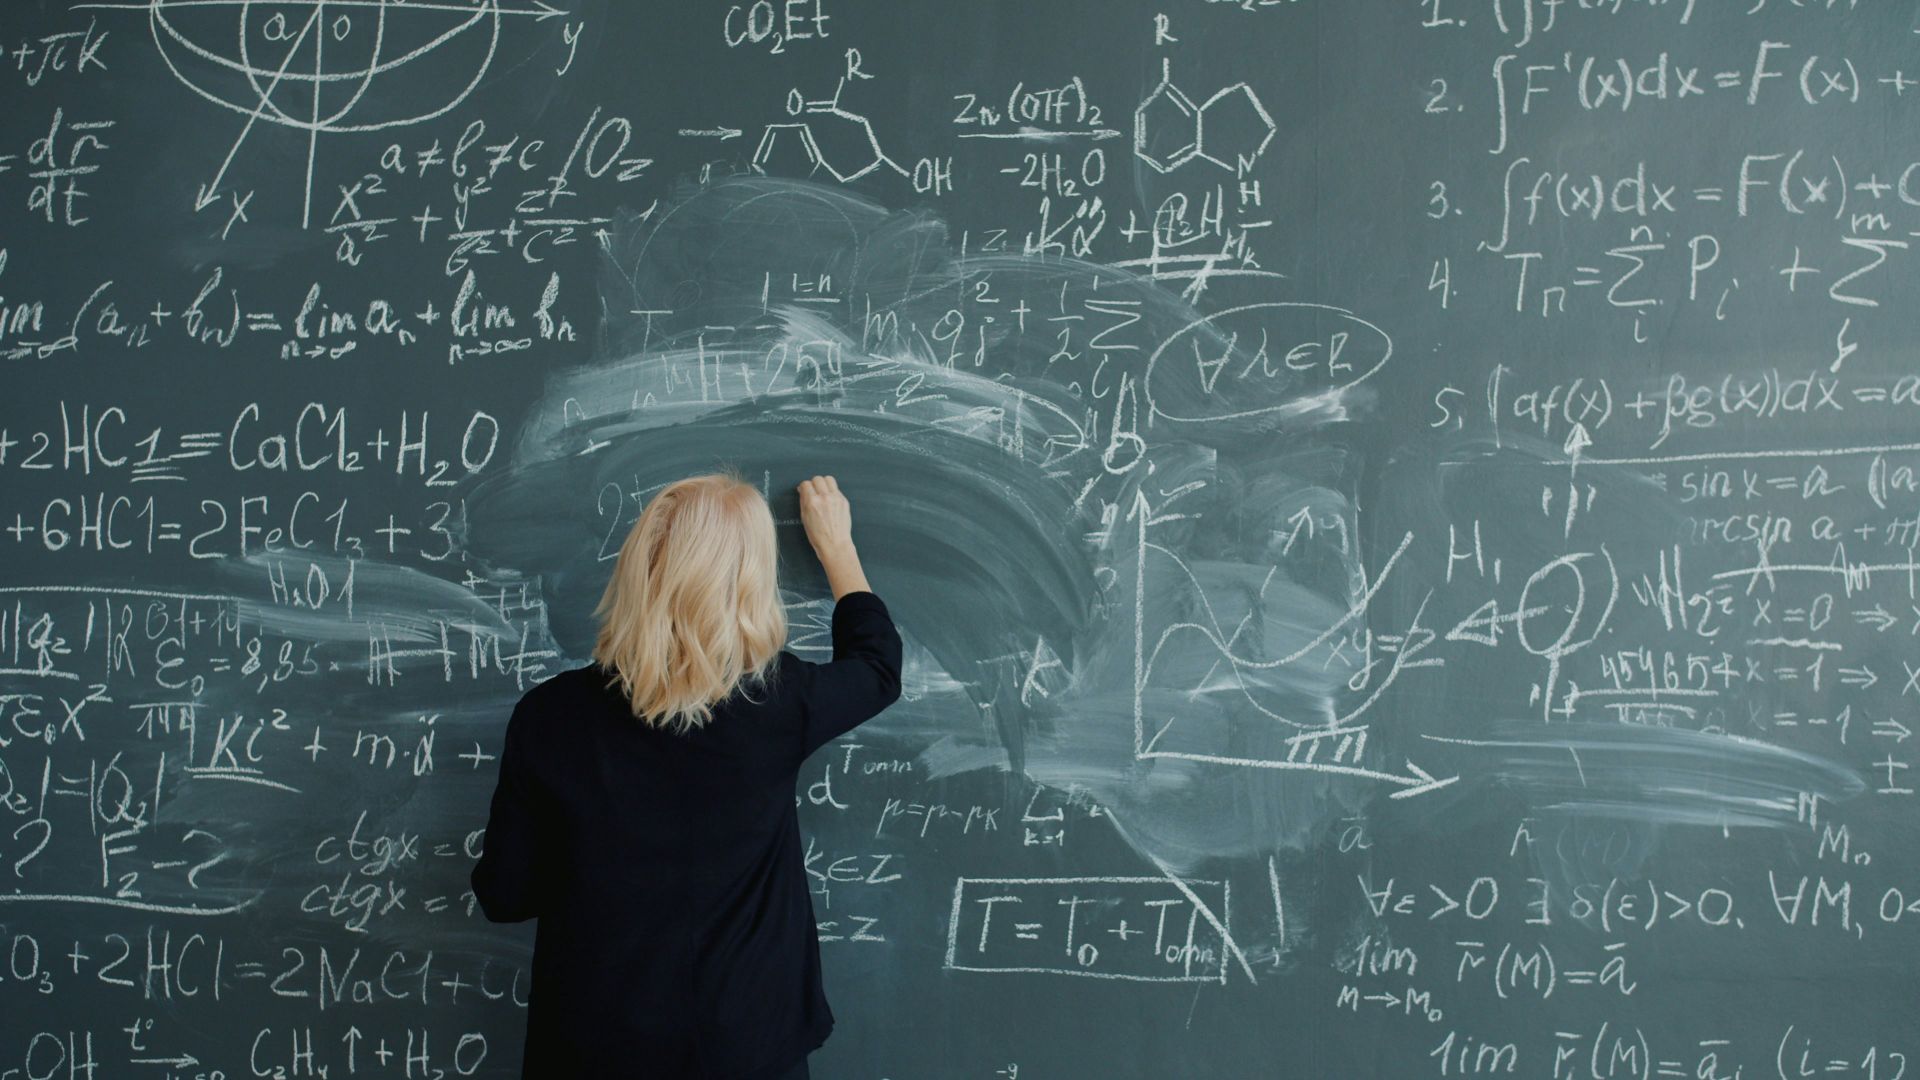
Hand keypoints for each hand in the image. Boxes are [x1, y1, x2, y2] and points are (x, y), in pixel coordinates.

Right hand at [797, 475, 869, 598]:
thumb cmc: (818, 536)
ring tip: (822, 492)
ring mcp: (836, 498)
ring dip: (824, 483)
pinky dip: (832, 492)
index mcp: (812, 502)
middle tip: (813, 491)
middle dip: (813, 484)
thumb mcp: (804, 518)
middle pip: (817, 478)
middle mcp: (824, 497)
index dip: (803, 487)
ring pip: (829, 479)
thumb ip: (803, 501)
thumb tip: (803, 490)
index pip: (806, 484)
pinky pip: (836, 489)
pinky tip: (830, 500)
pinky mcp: (844, 501)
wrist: (835, 544)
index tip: (804, 491)